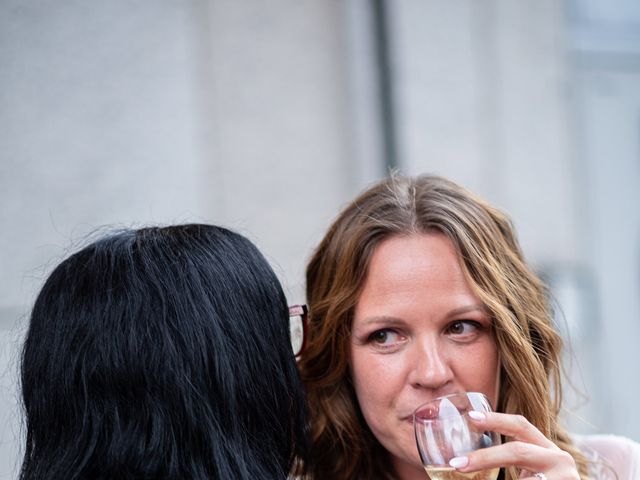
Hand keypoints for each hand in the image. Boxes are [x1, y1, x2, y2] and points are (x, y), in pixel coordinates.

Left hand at [449, 411, 579, 478]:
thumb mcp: (531, 470)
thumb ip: (510, 460)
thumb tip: (462, 461)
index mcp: (546, 448)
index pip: (521, 425)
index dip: (495, 419)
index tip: (470, 417)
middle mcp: (559, 459)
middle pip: (518, 451)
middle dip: (485, 457)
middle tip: (457, 463)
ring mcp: (565, 478)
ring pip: (524, 478)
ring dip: (495, 475)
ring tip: (466, 474)